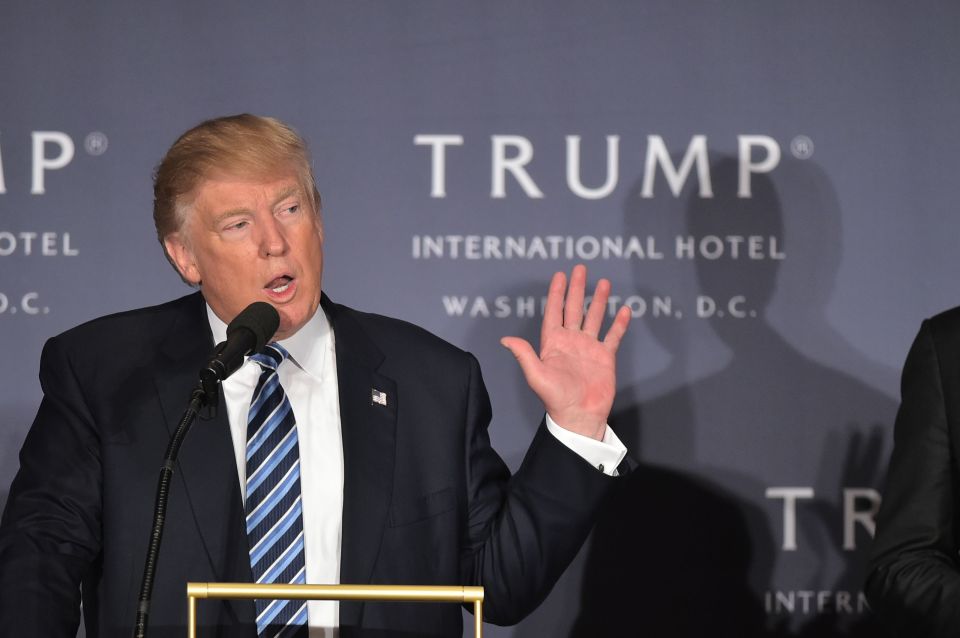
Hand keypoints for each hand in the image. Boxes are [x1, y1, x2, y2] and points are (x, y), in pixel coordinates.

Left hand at [501, 265, 630, 439]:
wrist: (579, 416)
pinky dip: (619, 324)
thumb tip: (505, 339)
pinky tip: (624, 310)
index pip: (554, 312)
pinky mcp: (605, 357)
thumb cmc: (555, 398)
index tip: (560, 275)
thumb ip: (524, 354)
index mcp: (553, 343)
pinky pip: (613, 336)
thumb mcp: (536, 375)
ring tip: (604, 282)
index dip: (557, 294)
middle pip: (574, 309)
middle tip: (580, 269)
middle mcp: (571, 342)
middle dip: (577, 289)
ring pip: (594, 318)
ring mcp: (589, 348)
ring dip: (599, 301)